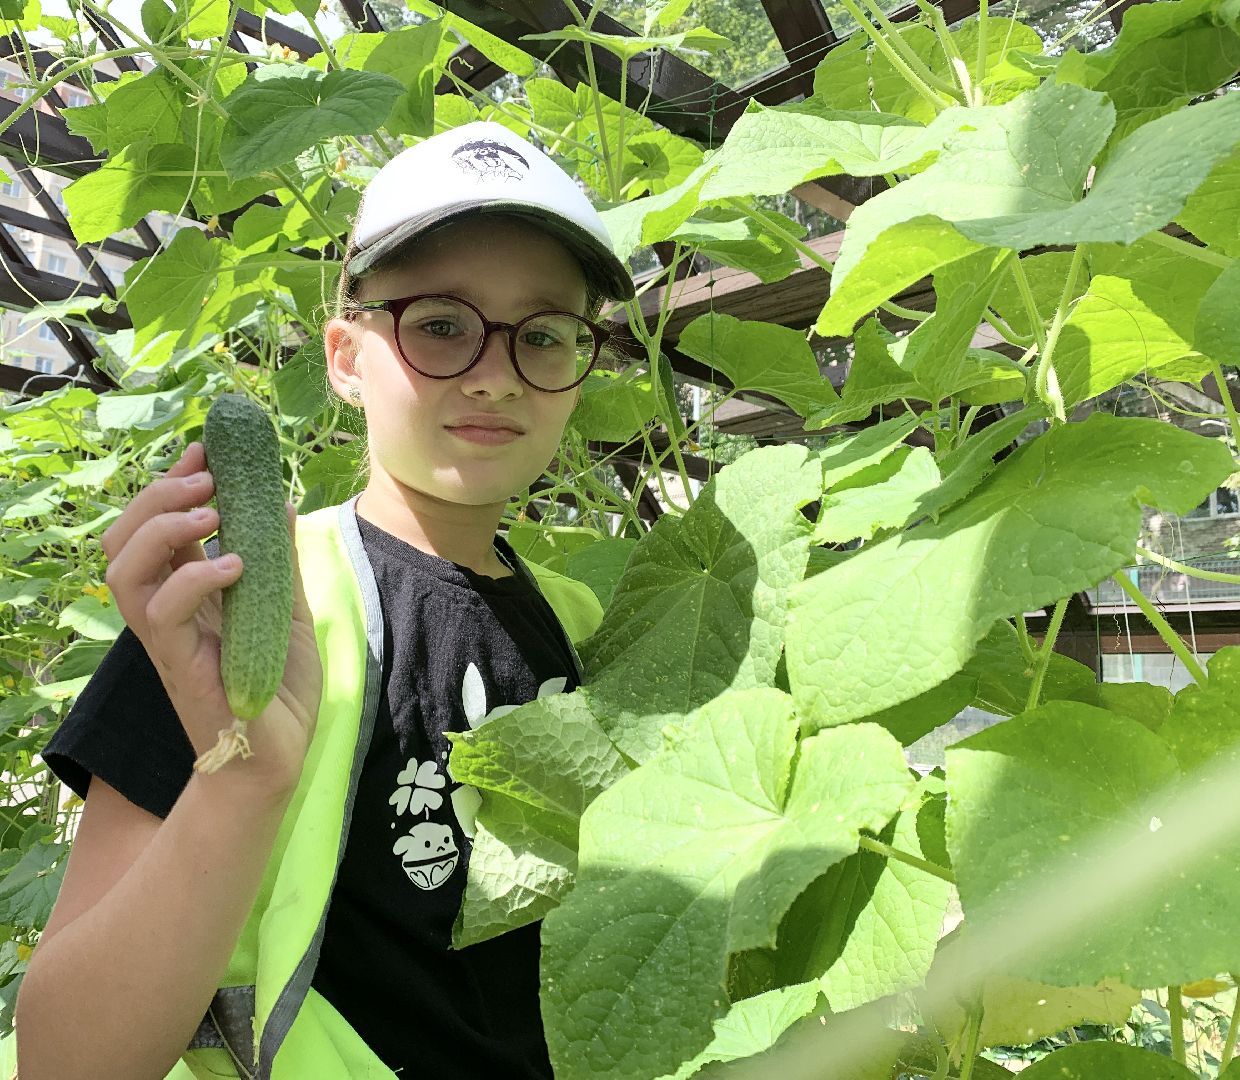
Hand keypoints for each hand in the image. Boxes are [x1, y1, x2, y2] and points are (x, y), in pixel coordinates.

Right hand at [101, 442, 321, 796]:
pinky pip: (164, 615)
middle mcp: (167, 614)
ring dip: (162, 531)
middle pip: (122, 542)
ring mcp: (168, 641)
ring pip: (124, 573)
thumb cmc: (279, 690)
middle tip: (203, 479)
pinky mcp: (180, 666)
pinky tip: (234, 567)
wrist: (280, 759)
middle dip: (156, 498)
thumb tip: (281, 503)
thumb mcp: (286, 611)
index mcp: (188, 595)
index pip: (155, 530)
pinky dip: (194, 580)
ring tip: (210, 515)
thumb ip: (278, 562)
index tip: (204, 454)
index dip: (171, 487)